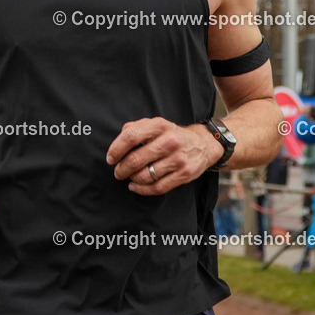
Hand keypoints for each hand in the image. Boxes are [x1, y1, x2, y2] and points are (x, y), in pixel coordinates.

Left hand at [106, 118, 220, 195]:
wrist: (204, 143)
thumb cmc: (172, 134)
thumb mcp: (157, 124)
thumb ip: (137, 127)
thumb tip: (120, 136)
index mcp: (159, 126)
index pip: (131, 136)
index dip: (117, 149)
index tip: (111, 158)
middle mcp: (169, 141)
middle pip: (136, 159)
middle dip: (122, 169)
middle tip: (118, 172)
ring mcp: (178, 159)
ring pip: (145, 175)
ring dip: (132, 179)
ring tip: (129, 177)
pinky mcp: (184, 174)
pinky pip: (157, 187)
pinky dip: (142, 190)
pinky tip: (135, 186)